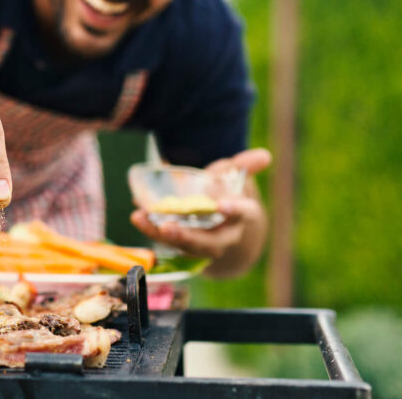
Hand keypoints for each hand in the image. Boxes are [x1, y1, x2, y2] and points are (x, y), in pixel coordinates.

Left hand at [130, 148, 270, 277]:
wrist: (226, 227)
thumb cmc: (229, 196)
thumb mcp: (237, 179)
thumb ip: (244, 166)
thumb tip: (264, 155)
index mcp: (242, 216)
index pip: (243, 214)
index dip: (234, 210)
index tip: (223, 205)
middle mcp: (224, 236)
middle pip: (209, 243)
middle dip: (189, 237)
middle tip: (168, 227)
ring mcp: (203, 244)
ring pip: (184, 246)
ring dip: (160, 234)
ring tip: (140, 218)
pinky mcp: (183, 245)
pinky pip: (168, 240)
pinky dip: (151, 228)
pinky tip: (137, 215)